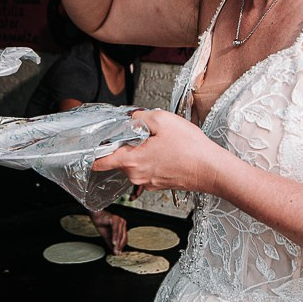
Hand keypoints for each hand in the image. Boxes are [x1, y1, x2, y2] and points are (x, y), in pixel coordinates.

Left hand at [90, 109, 229, 195]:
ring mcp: (149, 182)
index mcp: (132, 161)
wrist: (212, 170)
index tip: (90, 147)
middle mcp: (137, 176)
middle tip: (143, 133)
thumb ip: (139, 118)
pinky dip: (154, 159)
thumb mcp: (163, 120)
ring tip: (161, 141)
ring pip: (137, 164)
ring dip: (142, 152)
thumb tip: (130, 119)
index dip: (94, 153)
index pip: (101, 162)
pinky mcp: (161, 184)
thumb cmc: (190, 148)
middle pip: (121, 159)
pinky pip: (149, 169)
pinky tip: (169, 151)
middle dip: (127, 145)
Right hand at [91, 209, 126, 250]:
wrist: (95, 216)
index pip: (124, 238)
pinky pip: (116, 230)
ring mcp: (119, 221)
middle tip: (117, 253)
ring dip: (117, 243)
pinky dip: (114, 237)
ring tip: (115, 249)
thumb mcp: (107, 236)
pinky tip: (113, 243)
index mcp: (122, 226)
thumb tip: (115, 251)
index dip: (121, 246)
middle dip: (120, 246)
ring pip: (119, 234)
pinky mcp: (115, 220)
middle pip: (123, 237)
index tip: (119, 252)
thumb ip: (112, 243)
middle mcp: (122, 223)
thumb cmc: (102, 223)